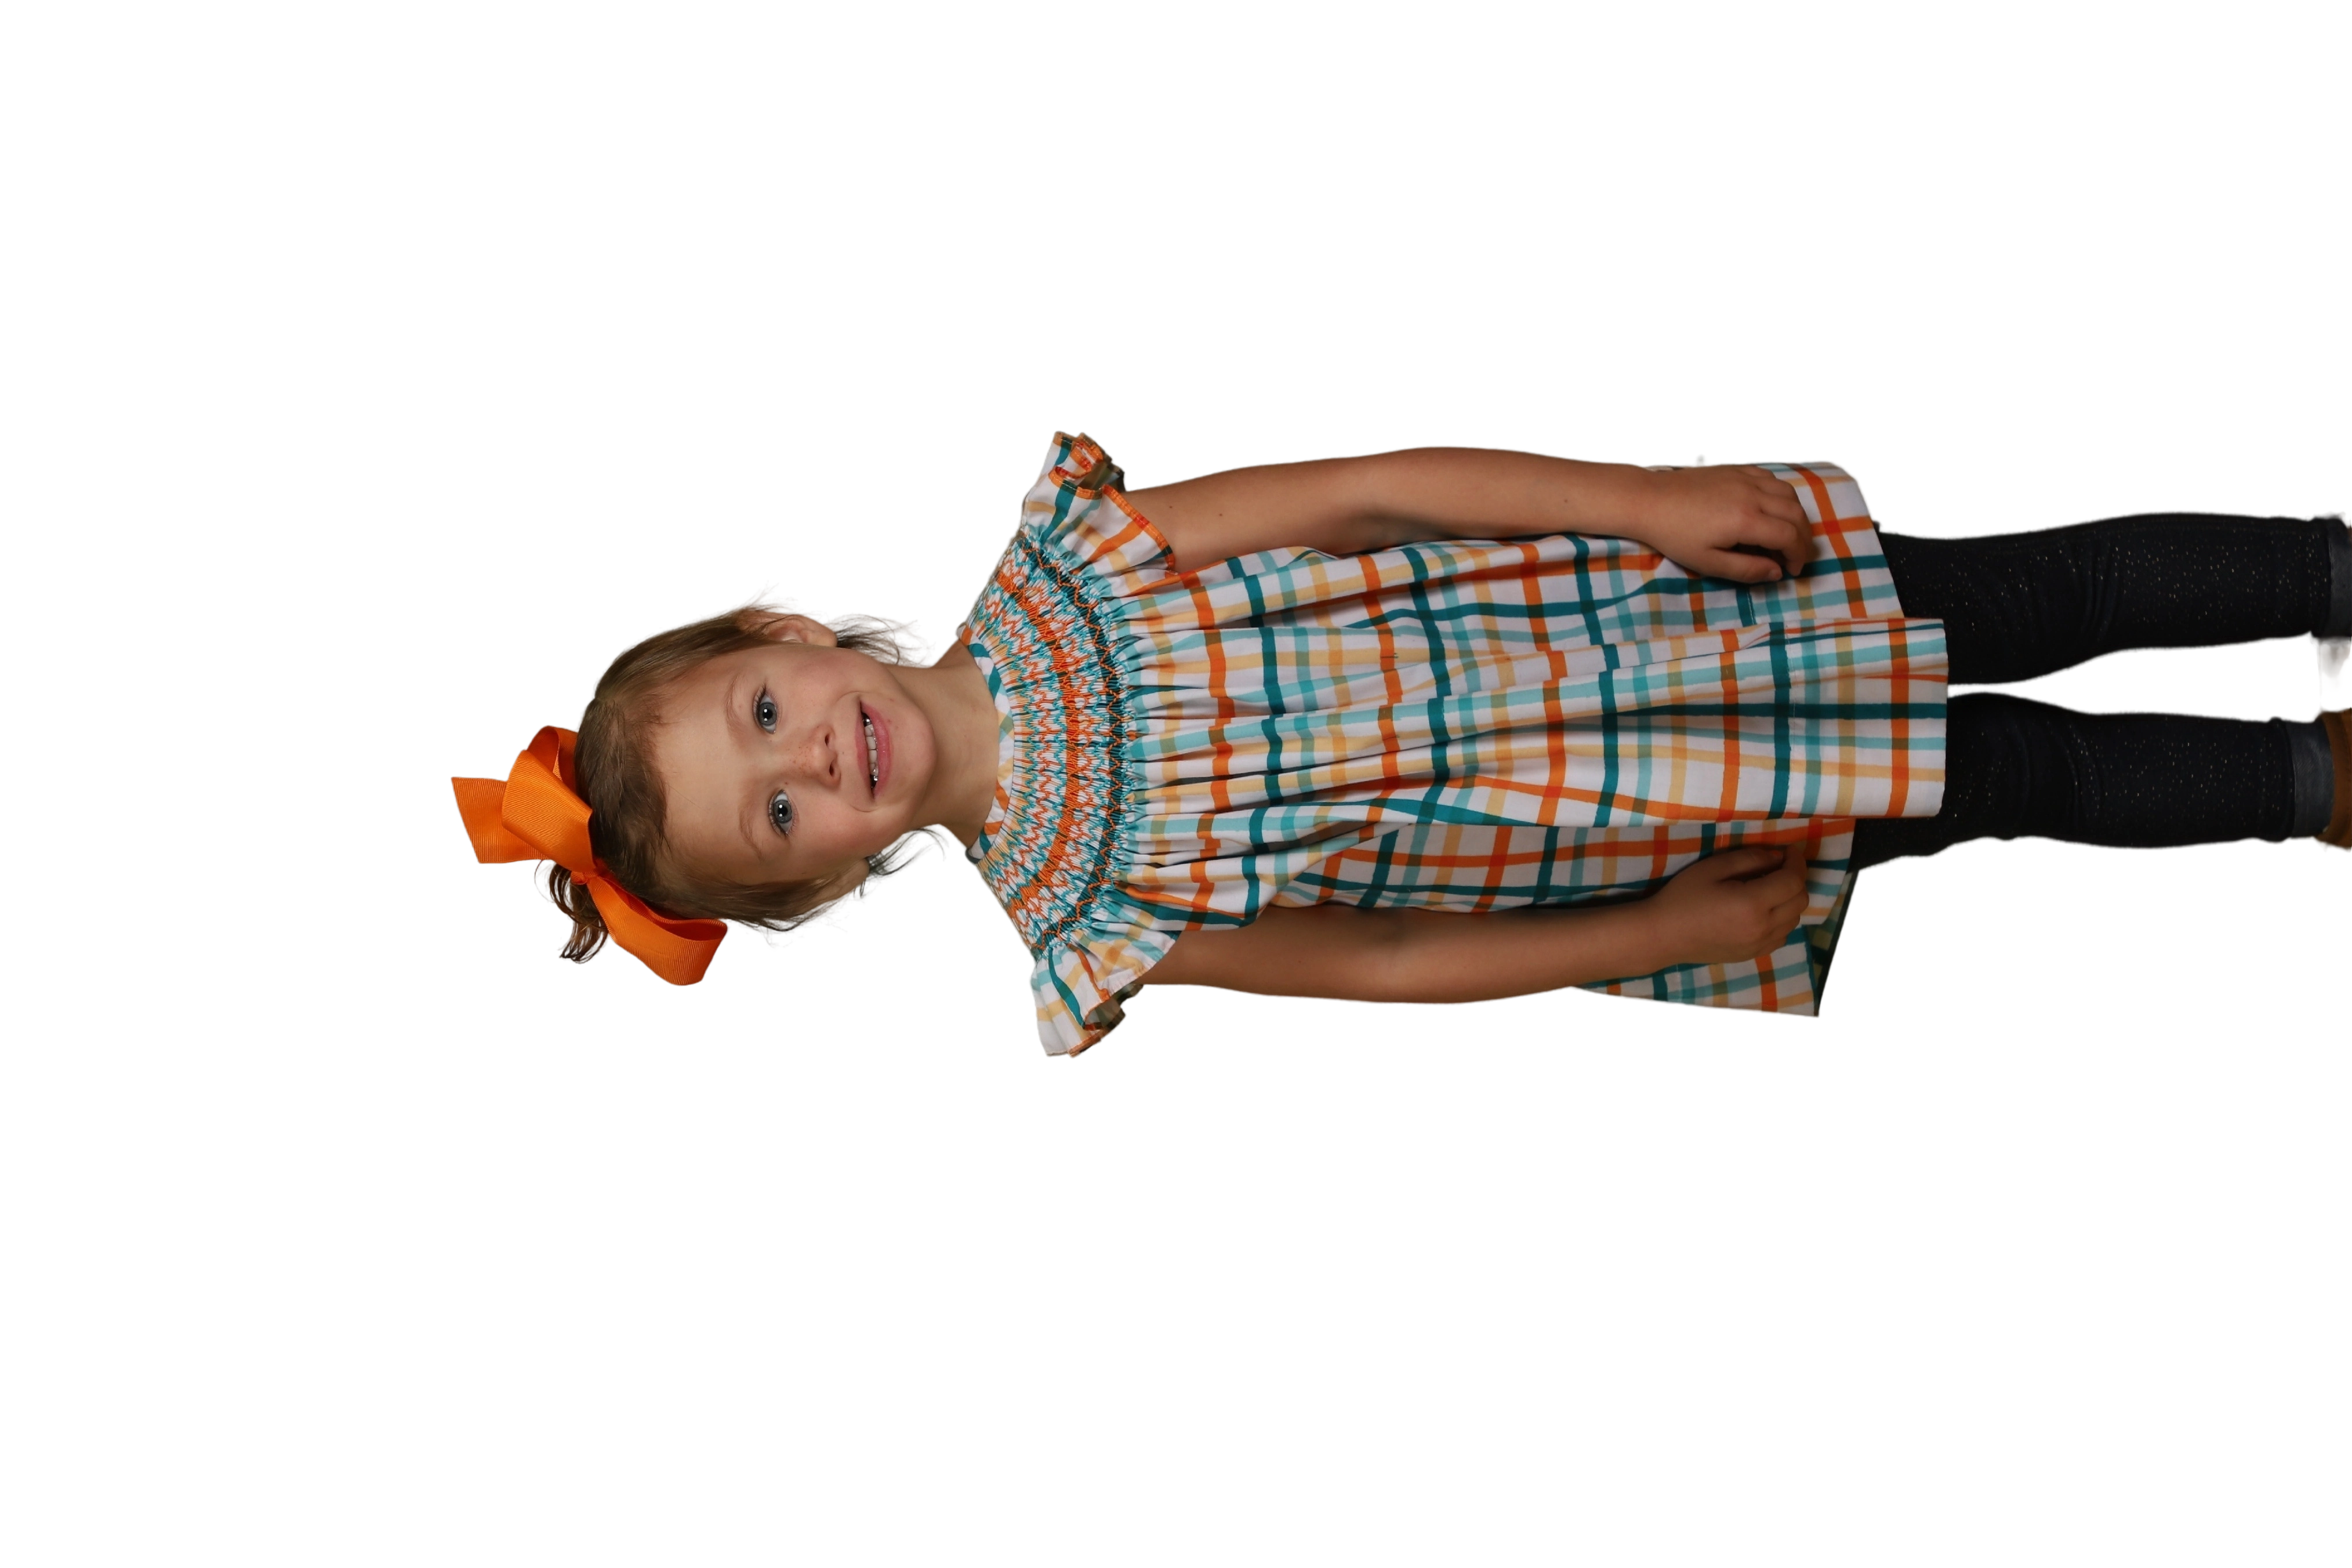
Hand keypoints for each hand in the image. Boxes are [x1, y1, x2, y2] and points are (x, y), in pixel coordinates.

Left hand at [1635, 465, 1816, 584]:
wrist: (1650, 501)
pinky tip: (1772, 508)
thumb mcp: (1708, 562)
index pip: (1789, 536)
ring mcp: (1745, 478)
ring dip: (1796, 514)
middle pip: (1795, 514)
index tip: (1793, 570)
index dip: (1798, 555)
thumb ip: (1746, 569)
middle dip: (1803, 537)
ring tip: (1789, 533)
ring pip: (1788, 492)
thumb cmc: (1675, 536)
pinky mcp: (1736, 470)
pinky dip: (1781, 494)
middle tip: (1797, 555)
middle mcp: (1752, 495)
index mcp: (1746, 520)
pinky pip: (1771, 478)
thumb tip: (1776, 572)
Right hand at [1647, 844, 1810, 966]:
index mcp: (1753, 903)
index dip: (1796, 861)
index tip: (1788, 850)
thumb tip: (1777, 857)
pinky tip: (1763, 911)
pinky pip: (1782, 936)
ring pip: (1795, 919)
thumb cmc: (1683, 897)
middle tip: (1779, 867)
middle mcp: (1763, 927)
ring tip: (1771, 888)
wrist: (1664, 935)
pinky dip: (1782, 920)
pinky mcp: (1754, 954)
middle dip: (1796, 879)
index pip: (1793, 880)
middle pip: (1800, 900)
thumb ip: (1749, 859)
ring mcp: (1760, 944)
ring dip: (1790, 900)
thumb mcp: (1713, 868)